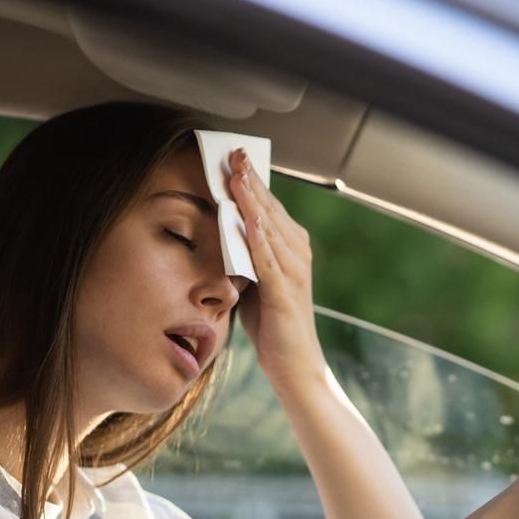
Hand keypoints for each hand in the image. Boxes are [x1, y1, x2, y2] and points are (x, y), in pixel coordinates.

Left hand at [227, 148, 327, 389]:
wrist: (294, 366)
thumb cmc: (272, 325)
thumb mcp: (254, 281)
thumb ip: (244, 255)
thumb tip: (221, 229)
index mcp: (291, 248)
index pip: (268, 206)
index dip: (252, 180)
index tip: (235, 155)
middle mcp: (297, 253)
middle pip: (270, 208)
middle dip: (251, 179)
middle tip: (234, 152)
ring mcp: (294, 270)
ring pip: (270, 226)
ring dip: (252, 199)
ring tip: (237, 174)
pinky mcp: (285, 291)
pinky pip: (268, 258)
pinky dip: (257, 236)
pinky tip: (247, 217)